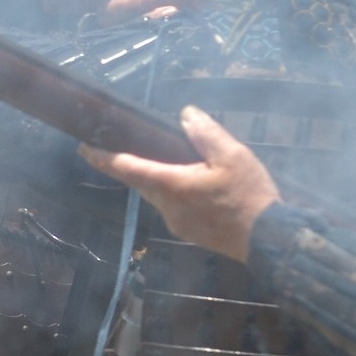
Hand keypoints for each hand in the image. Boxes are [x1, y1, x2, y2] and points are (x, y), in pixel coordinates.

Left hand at [85, 104, 277, 260]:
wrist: (270, 240)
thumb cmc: (249, 195)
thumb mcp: (233, 156)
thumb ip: (206, 134)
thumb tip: (186, 115)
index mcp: (173, 185)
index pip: (129, 169)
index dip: (104, 158)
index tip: (85, 148)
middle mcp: (168, 207)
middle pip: (141, 183)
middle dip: (128, 166)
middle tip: (118, 147)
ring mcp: (177, 223)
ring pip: (156, 195)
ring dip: (154, 179)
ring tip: (163, 160)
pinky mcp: (189, 232)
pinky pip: (171, 207)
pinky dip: (171, 191)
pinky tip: (189, 183)